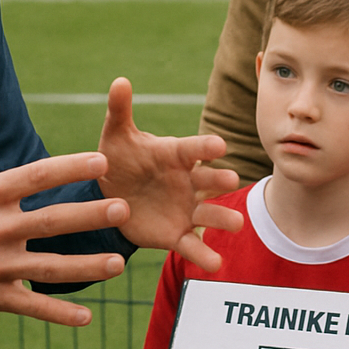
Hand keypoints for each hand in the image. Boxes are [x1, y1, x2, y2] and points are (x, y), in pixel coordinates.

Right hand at [0, 95, 129, 326]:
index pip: (35, 176)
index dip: (69, 167)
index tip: (102, 161)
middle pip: (49, 221)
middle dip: (89, 215)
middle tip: (123, 208)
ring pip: (47, 268)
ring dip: (85, 267)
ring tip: (118, 264)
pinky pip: (29, 306)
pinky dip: (58, 315)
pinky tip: (88, 318)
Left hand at [98, 77, 243, 269]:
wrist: (111, 198)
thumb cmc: (119, 161)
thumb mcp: (116, 137)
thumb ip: (120, 111)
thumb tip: (119, 81)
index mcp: (175, 155)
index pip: (193, 148)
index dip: (205, 147)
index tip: (219, 146)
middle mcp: (188, 182)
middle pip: (208, 181)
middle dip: (219, 181)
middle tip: (232, 181)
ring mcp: (186, 209)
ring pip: (209, 214)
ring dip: (223, 219)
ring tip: (237, 225)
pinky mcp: (177, 234)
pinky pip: (192, 245)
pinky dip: (204, 255)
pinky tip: (216, 267)